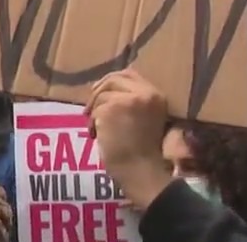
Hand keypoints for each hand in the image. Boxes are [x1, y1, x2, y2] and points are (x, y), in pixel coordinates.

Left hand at [84, 69, 172, 209]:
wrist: (142, 172)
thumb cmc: (143, 154)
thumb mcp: (146, 121)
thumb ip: (132, 104)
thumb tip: (105, 92)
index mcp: (156, 96)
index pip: (130, 74)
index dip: (112, 80)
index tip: (101, 92)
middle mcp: (145, 93)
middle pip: (114, 78)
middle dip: (99, 91)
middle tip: (89, 109)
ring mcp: (129, 99)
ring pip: (102, 95)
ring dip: (94, 112)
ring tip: (95, 130)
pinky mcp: (113, 107)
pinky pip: (95, 109)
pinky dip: (92, 122)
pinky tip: (95, 135)